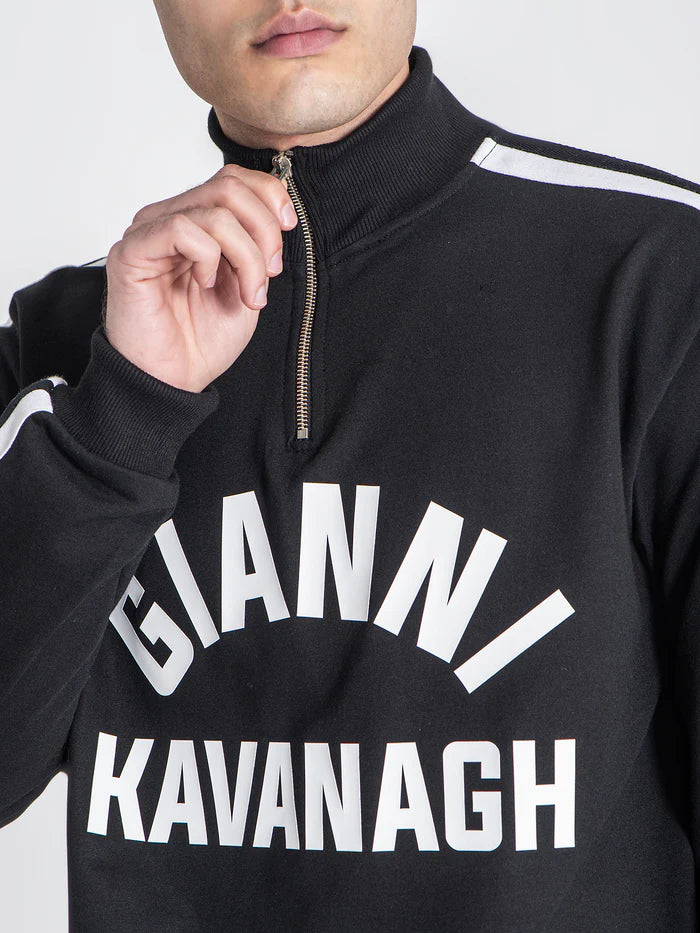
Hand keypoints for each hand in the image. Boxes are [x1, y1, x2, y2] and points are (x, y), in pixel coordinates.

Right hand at [103, 163, 297, 391]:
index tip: (289, 230)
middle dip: (265, 232)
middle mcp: (169, 219)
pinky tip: (204, 285)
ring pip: (215, 212)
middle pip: (229, 187)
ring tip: (247, 295)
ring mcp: (148, 232)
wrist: (171, 381)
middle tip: (269, 275)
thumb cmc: (201, 340)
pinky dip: (208, 259)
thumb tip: (277, 215)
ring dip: (246, 256)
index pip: (233, 178)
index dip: (270, 196)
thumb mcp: (246, 285)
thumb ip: (256, 246)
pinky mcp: (132, 251)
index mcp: (195, 223)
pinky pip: (183, 229)